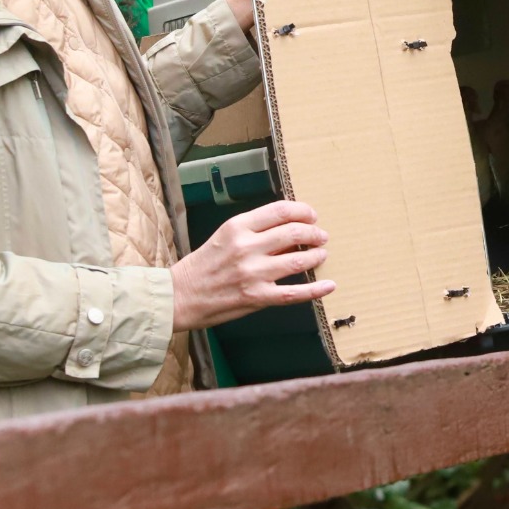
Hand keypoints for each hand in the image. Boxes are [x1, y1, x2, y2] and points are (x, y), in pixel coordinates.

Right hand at [171, 200, 335, 331]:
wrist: (179, 296)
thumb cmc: (202, 265)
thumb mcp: (225, 237)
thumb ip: (255, 232)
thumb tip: (291, 231)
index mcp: (237, 227)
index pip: (280, 211)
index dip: (303, 211)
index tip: (312, 216)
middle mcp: (246, 247)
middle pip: (293, 232)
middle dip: (314, 233)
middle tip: (321, 236)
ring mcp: (253, 274)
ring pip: (298, 260)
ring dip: (317, 256)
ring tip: (322, 255)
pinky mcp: (256, 297)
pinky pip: (294, 293)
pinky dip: (316, 290)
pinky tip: (329, 286)